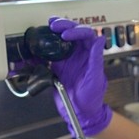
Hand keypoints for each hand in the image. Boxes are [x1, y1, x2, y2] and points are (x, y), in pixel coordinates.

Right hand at [48, 16, 111, 136]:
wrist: (80, 113)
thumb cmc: (92, 98)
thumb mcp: (95, 79)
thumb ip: (96, 58)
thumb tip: (99, 39)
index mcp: (91, 55)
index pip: (86, 35)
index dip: (77, 30)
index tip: (66, 34)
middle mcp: (80, 55)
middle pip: (73, 33)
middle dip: (64, 25)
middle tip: (54, 25)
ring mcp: (68, 60)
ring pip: (61, 41)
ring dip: (54, 33)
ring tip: (47, 27)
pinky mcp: (58, 67)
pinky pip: (50, 54)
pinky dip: (43, 50)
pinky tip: (38, 45)